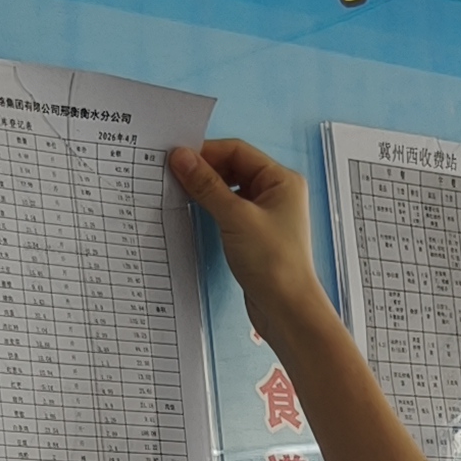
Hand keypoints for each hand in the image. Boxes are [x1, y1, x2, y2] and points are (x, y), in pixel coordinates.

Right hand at [168, 137, 331, 339]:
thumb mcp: (236, 218)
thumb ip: (206, 186)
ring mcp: (266, 214)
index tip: (177, 157)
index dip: (206, 152)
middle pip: (233, 167)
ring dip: (206, 188)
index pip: (238, 151)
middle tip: (173, 174)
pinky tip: (194, 210)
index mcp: (281, 180)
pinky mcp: (255, 234)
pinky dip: (211, 206)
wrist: (286, 309)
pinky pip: (229, 210)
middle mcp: (277, 193)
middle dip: (204, 170)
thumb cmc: (275, 264)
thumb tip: (182, 158)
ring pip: (229, 189)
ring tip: (180, 190)